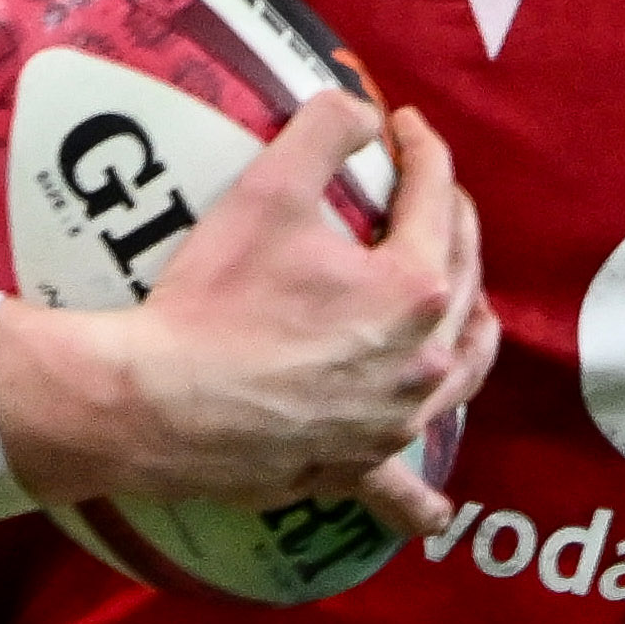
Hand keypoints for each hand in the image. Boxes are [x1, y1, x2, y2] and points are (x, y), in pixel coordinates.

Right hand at [0, 95, 499, 531]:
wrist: (156, 405)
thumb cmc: (211, 300)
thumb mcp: (265, 191)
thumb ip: (323, 130)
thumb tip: (360, 110)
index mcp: (414, 288)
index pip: (438, 200)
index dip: (424, 151)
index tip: (403, 126)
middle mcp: (422, 360)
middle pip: (462, 278)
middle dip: (452, 224)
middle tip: (430, 193)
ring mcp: (393, 421)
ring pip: (460, 373)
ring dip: (468, 330)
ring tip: (464, 308)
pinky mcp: (354, 466)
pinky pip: (400, 487)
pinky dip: (421, 496)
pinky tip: (438, 513)